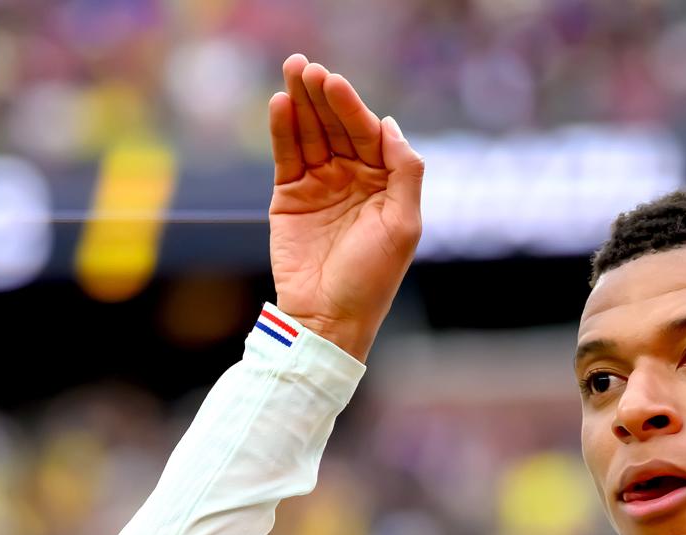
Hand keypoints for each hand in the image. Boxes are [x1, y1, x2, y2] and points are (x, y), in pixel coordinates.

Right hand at [267, 54, 423, 360]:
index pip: (368, 134)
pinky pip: (287, 154)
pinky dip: (283, 129)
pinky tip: (280, 105)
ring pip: (310, 133)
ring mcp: (320, 184)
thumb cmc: (372, 278)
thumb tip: (391, 125)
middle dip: (323, 96)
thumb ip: (405, 172)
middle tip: (308, 67)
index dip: (352, 108)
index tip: (335, 84)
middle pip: (336, 126)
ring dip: (301, 102)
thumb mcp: (403, 225)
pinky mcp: (290, 194)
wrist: (328, 316)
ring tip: (292, 71)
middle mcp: (353, 178)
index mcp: (385, 183)